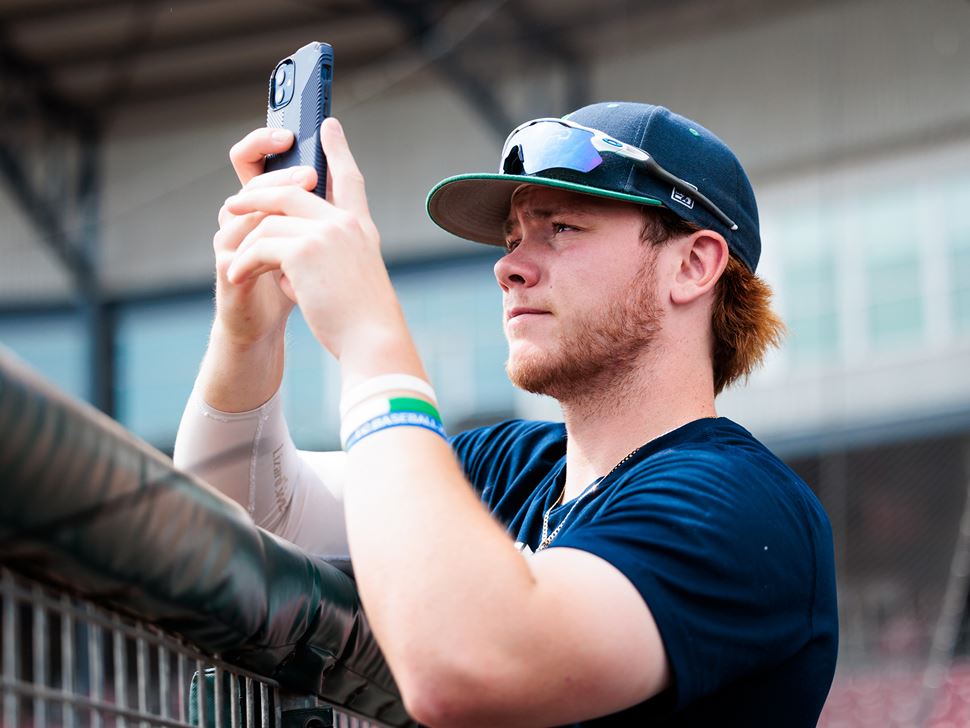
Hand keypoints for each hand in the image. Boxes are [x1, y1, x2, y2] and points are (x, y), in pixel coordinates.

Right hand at [212, 129, 306, 347]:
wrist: (273, 329)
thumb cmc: (296, 282)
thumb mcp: (314, 240)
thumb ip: (321, 206)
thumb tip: (342, 162)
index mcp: (260, 205)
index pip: (253, 159)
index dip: (264, 141)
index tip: (292, 133)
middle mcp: (240, 217)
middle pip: (252, 180)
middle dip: (282, 174)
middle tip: (310, 174)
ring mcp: (229, 241)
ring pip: (246, 211)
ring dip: (275, 204)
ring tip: (304, 203)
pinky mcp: (228, 269)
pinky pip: (242, 248)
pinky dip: (267, 244)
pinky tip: (290, 244)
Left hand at [224, 118, 404, 364]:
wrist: (372, 339)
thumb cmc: (362, 319)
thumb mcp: (353, 277)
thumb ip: (329, 255)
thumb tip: (289, 252)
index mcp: (361, 228)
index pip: (349, 179)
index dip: (338, 150)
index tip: (329, 127)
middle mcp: (346, 222)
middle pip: (293, 190)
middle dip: (258, 194)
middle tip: (234, 204)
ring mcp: (326, 232)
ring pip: (270, 220)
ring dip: (248, 245)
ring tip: (237, 266)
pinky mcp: (305, 250)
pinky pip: (260, 244)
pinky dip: (244, 262)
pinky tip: (237, 277)